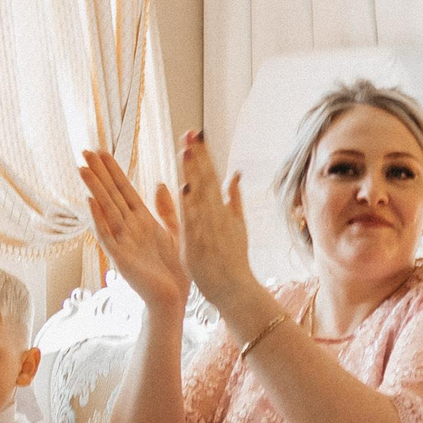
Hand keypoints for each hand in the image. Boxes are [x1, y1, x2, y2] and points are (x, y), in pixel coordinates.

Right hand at [78, 149, 190, 314]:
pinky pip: (107, 236)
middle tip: (86, 150)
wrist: (172, 299)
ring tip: (83, 169)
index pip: (125, 190)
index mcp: (143, 221)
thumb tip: (160, 184)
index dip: (114, 171)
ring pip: (107, 210)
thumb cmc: (173, 271)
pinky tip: (90, 202)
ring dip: (95, 189)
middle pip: (112, 195)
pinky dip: (98, 219)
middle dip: (100, 173)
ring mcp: (123, 242)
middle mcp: (129, 228)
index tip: (103, 151)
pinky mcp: (121, 259)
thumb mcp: (174, 233)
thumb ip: (167, 210)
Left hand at [171, 132, 261, 311]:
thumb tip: (234, 173)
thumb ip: (233, 199)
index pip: (211, 175)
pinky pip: (193, 223)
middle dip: (198, 156)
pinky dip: (190, 206)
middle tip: (190, 133)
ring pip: (199, 196)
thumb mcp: (237, 225)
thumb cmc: (234, 258)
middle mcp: (217, 216)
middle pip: (206, 180)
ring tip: (187, 151)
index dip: (203, 154)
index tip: (195, 133)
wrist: (235, 289)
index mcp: (222, 209)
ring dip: (193, 173)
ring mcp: (209, 230)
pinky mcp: (199, 245)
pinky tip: (185, 188)